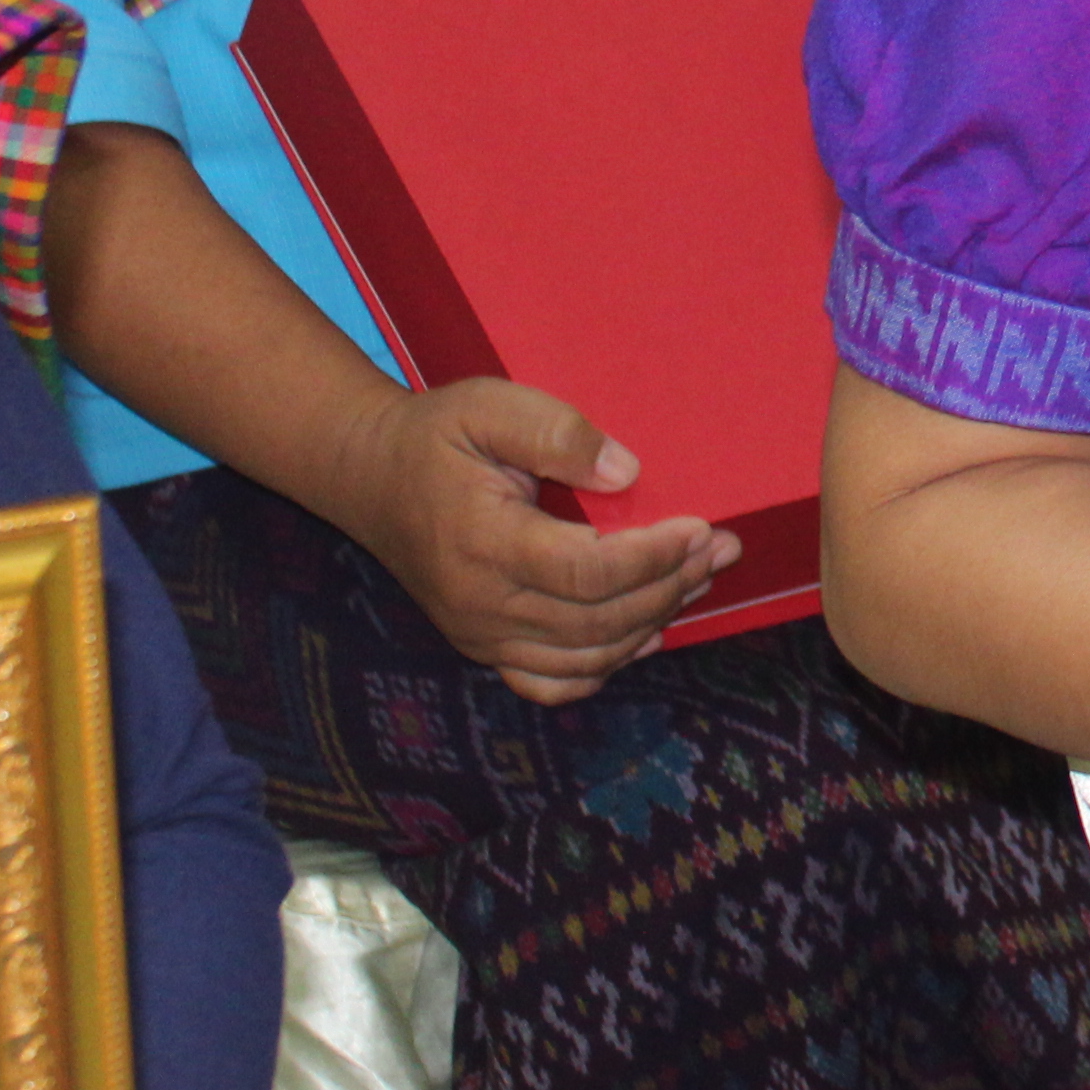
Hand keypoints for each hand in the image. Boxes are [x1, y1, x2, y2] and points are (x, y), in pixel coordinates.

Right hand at [336, 377, 731, 705]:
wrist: (367, 477)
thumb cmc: (434, 436)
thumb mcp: (490, 406)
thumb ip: (558, 435)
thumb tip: (627, 473)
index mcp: (484, 544)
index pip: (588, 572)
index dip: (653, 556)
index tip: (702, 527)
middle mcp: (480, 605)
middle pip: (597, 621)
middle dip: (670, 586)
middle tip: (722, 548)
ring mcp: (479, 635)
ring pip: (584, 658)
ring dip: (651, 623)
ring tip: (699, 580)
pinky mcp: (482, 646)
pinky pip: (550, 683)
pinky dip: (604, 668)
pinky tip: (645, 634)